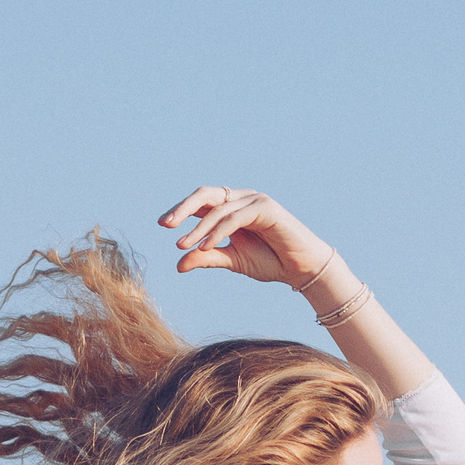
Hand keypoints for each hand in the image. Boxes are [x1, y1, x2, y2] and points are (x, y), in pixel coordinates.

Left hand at [159, 185, 333, 288]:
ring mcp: (254, 200)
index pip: (202, 203)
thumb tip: (178, 264)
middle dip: (183, 208)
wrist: (301, 269)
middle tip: (166, 225)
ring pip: (218, 209)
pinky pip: (234, 218)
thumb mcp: (232, 260)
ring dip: (198, 228)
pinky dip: (217, 232)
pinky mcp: (266, 207)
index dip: (181, 210)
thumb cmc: (271, 262)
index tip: (162, 224)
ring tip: (183, 245)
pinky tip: (204, 246)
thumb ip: (207, 258)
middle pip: (206, 195)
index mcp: (232, 208)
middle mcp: (242, 199)